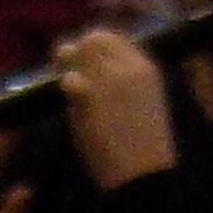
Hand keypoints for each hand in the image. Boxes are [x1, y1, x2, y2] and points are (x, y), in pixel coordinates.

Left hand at [58, 26, 176, 189]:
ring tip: (70, 90)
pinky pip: (69, 79)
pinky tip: (71, 102)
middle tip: (66, 70)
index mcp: (147, 68)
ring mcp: (111, 78)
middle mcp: (130, 66)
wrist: (143, 174)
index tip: (82, 64)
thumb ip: (115, 79)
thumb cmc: (139, 145)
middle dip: (77, 52)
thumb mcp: (139, 102)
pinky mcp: (92, 94)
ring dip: (68, 67)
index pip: (113, 38)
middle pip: (94, 38)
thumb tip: (89, 63)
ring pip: (79, 51)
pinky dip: (66, 87)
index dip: (92, 48)